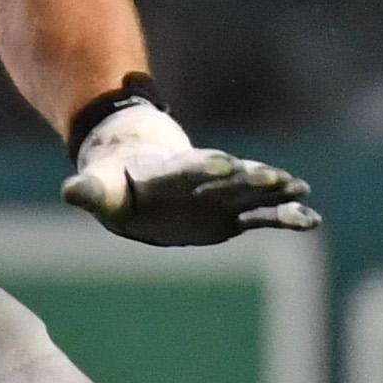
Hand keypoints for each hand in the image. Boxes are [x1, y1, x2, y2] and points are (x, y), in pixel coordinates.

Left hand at [62, 102, 318, 247]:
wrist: (141, 178)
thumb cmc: (118, 184)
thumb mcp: (100, 189)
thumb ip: (90, 191)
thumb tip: (70, 191)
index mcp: (169, 173)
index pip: (188, 168)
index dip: (204, 166)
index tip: (224, 164)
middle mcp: (202, 182)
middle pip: (228, 178)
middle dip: (249, 177)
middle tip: (274, 176)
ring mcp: (220, 197)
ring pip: (252, 194)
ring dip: (275, 192)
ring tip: (301, 190)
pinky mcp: (232, 216)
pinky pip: (263, 216)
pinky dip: (284, 217)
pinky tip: (311, 219)